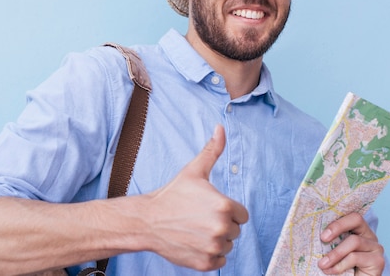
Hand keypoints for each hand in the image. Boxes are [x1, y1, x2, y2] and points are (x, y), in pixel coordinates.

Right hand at [142, 125, 248, 270]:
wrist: (148, 220)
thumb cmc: (172, 195)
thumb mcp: (193, 171)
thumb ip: (213, 150)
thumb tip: (220, 127)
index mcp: (224, 206)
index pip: (241, 214)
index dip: (226, 210)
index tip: (208, 207)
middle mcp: (222, 228)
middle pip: (235, 230)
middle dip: (220, 224)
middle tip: (198, 218)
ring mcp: (214, 248)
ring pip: (227, 245)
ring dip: (215, 240)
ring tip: (195, 229)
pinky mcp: (206, 263)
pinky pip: (219, 261)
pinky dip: (209, 255)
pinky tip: (194, 242)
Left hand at [318, 212, 384, 275]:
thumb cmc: (342, 267)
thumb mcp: (333, 250)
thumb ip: (330, 240)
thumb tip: (311, 231)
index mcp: (358, 229)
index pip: (350, 214)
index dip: (337, 219)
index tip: (322, 232)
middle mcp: (369, 235)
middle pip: (356, 219)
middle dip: (337, 226)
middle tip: (322, 238)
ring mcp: (376, 247)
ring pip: (354, 241)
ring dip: (335, 253)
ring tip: (322, 264)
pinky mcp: (378, 261)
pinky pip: (355, 257)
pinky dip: (340, 264)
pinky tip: (331, 271)